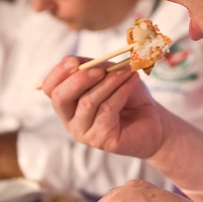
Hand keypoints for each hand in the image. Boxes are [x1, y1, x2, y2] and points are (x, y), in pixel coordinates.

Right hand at [40, 56, 169, 159]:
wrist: (152, 119)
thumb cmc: (127, 94)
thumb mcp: (107, 74)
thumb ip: (91, 66)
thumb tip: (77, 62)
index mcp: (67, 101)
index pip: (50, 88)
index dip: (58, 73)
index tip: (74, 61)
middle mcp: (70, 119)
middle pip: (60, 98)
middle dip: (79, 79)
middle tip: (99, 68)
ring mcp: (83, 132)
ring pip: (87, 102)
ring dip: (108, 82)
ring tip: (126, 70)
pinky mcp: (101, 140)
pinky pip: (106, 111)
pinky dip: (120, 92)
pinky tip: (132, 81)